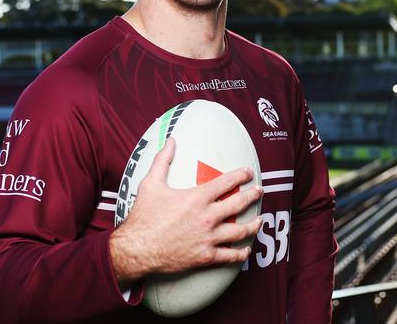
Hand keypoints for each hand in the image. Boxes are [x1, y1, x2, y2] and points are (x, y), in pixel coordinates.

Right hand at [109, 137, 262, 288]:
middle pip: (239, 204)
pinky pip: (230, 255)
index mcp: (197, 197)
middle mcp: (208, 217)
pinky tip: (246, 250)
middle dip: (252, 195)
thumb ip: (163, 160)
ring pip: (240, 231)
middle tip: (259, 191)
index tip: (248, 171)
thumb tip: (170, 140)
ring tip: (259, 220)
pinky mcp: (205, 256)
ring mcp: (208, 238)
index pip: (226, 182)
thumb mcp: (151, 183)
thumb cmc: (144, 216)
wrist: (137, 249)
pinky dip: (241, 253)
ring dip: (253, 225)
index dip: (240, 175)